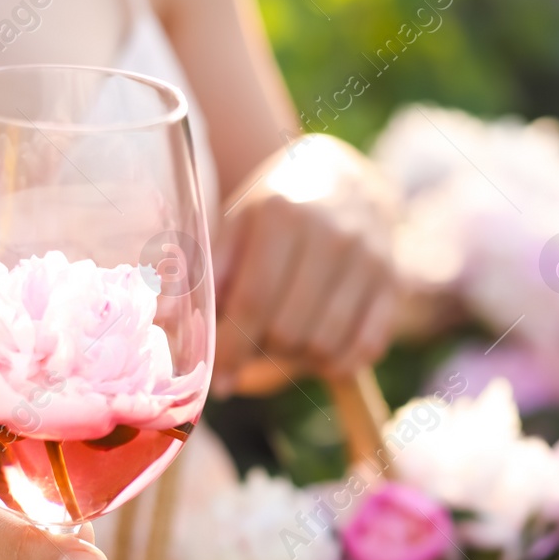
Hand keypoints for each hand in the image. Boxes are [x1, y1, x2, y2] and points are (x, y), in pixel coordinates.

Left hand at [213, 134, 404, 394]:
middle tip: (250, 350)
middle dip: (262, 354)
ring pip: (326, 346)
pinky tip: (318, 350)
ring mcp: (371, 260)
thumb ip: (199, 274)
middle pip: (289, 332)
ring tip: (281, 345)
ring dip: (297, 362)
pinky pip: (365, 349)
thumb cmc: (274, 211)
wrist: (344, 179)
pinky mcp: (394, 284)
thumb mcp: (232, 227)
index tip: (218, 380)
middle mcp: (334, 235)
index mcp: (283, 216)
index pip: (253, 304)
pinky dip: (337, 362)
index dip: (231, 352)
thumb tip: (164, 325)